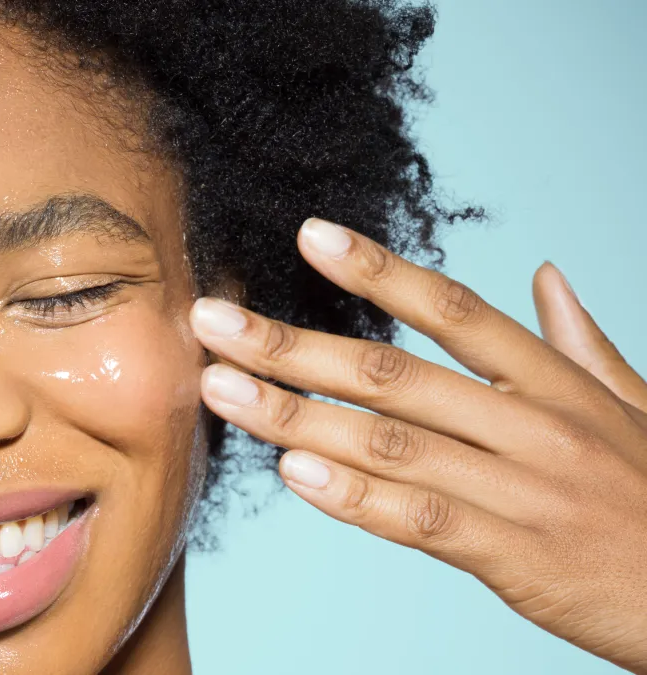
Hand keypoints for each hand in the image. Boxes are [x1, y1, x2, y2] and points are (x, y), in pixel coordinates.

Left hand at [189, 219, 646, 672]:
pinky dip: (353, 496)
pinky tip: (292, 473)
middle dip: (292, 344)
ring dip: (295, 414)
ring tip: (221, 389)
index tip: (307, 235)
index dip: (377, 270)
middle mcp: (532, 424)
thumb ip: (580, 340)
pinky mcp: (513, 554)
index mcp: (554, 380)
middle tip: (212, 321)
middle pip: (393, 373)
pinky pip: (418, 518)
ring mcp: (521, 489)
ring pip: (389, 443)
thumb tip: (546, 273)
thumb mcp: (633, 407)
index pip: (453, 309)